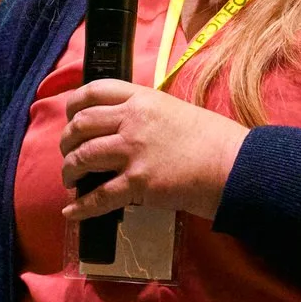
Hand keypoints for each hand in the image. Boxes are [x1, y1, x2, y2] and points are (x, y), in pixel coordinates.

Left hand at [58, 80, 249, 223]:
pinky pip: (99, 195)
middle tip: (69, 154)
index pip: (95, 90)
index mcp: (143, 98)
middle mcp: (132, 120)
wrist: (233, 165)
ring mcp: (133, 151)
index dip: (74, 105)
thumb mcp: (175, 111)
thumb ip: (146, 114)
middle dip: (67, 142)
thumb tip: (123, 128)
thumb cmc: (213, 139)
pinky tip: (72, 211)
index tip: (70, 118)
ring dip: (69, 171)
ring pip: (83, 157)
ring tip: (70, 179)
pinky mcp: (138, 182)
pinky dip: (81, 206)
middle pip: (81, 125)